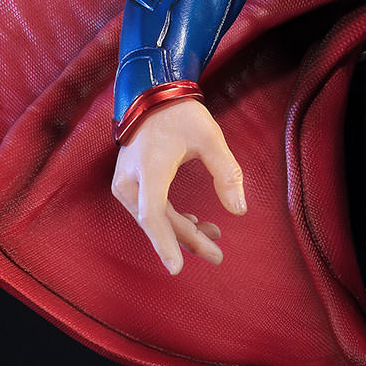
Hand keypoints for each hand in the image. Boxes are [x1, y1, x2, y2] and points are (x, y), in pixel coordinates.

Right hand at [110, 97, 246, 273]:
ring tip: (214, 237)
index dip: (165, 243)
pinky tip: (194, 224)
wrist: (151, 97)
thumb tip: (239, 211)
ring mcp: (126, 184)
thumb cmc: (181, 115)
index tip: (176, 269)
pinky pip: (149, 211)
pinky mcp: (128, 185)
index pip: (154, 215)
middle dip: (189, 240)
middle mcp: (131, 181)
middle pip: (159, 222)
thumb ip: (227, 173)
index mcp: (150, 169)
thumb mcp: (210, 138)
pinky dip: (171, 220)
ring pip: (154, 219)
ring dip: (182, 231)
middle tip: (218, 255)